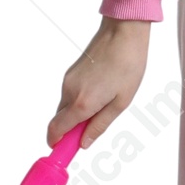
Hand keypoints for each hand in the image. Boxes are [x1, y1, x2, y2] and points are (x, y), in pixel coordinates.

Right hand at [49, 17, 151, 151]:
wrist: (123, 33)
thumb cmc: (128, 66)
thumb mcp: (121, 103)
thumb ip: (99, 125)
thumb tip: (84, 143)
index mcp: (82, 103)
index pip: (56, 130)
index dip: (56, 144)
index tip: (63, 152)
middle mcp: (69, 92)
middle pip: (60, 121)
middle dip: (70, 131)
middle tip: (91, 131)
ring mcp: (67, 81)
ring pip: (65, 107)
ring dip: (77, 115)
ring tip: (105, 105)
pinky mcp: (70, 73)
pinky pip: (69, 95)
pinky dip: (78, 101)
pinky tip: (100, 92)